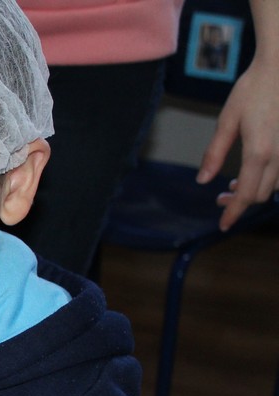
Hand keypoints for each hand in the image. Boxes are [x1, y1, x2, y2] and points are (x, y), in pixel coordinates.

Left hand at [197, 40, 278, 228]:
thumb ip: (215, 153)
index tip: (223, 225)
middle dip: (239, 201)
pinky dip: (269, 178)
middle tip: (219, 196)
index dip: (233, 213)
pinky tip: (254, 170)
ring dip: (254, 190)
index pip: (245, 196)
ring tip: (234, 183)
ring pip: (274, 186)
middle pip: (259, 195)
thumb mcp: (227, 120)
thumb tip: (203, 180)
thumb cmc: (253, 89)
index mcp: (259, 152)